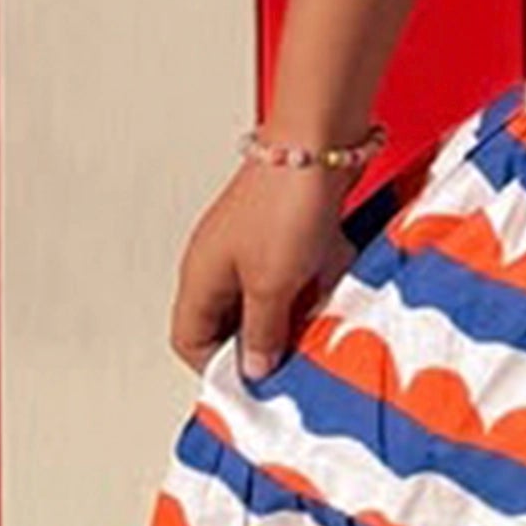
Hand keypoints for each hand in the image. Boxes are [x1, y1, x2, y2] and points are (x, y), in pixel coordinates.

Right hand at [168, 157, 359, 381]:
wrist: (319, 143)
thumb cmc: (283, 201)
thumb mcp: (272, 285)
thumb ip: (262, 333)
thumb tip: (254, 369)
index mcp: (200, 277)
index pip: (190, 339)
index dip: (220, 366)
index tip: (257, 381)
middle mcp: (221, 263)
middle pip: (236, 322)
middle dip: (273, 334)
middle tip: (300, 345)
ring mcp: (254, 246)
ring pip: (276, 297)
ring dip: (303, 301)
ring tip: (321, 292)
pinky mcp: (286, 232)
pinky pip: (303, 271)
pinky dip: (321, 273)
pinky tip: (335, 263)